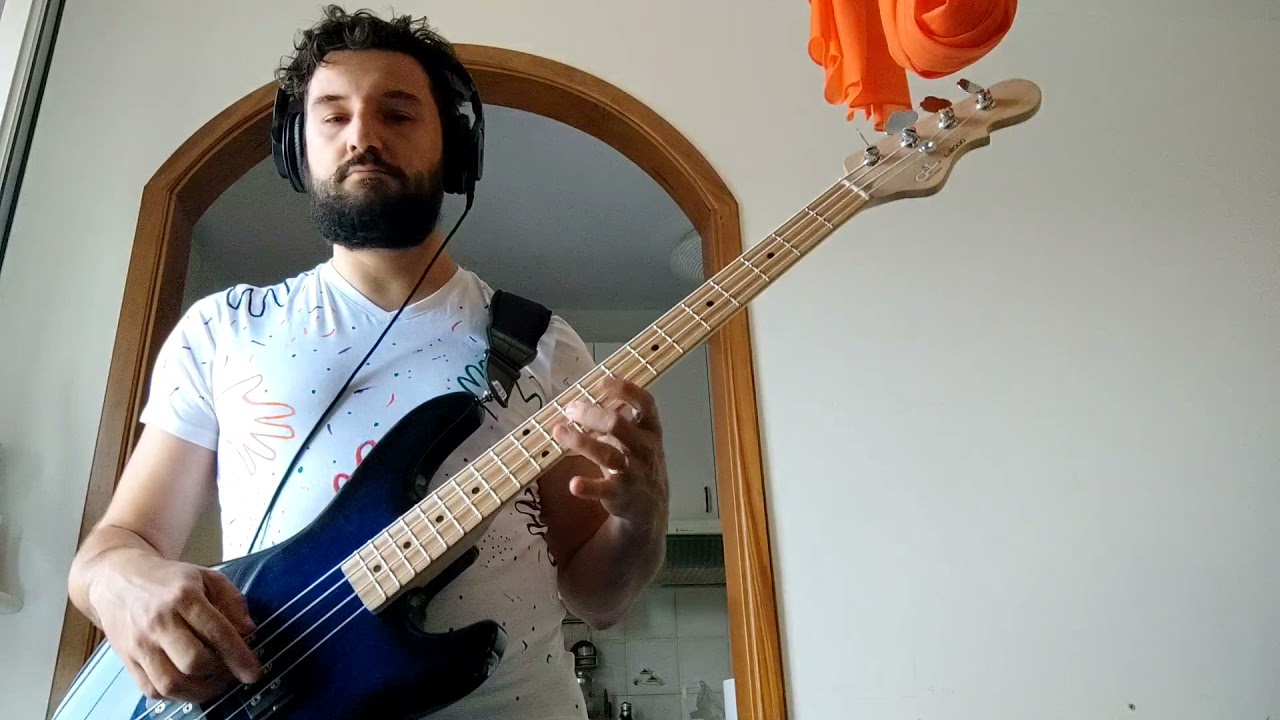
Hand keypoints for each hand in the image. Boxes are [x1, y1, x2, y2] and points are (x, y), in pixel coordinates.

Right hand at [86, 549, 261, 701]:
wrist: (117, 578)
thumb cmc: (167, 580)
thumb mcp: (206, 576)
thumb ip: (232, 600)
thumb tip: (249, 630)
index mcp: (183, 596)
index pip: (217, 632)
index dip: (239, 656)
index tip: (253, 672)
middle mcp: (159, 622)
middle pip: (193, 662)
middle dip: (219, 673)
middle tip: (230, 672)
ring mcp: (140, 644)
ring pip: (171, 683)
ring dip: (199, 691)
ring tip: (213, 682)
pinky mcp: (127, 660)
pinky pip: (151, 690)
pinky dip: (175, 695)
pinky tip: (189, 684)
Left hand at [555, 376, 668, 530]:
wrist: (649, 506)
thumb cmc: (636, 462)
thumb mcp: (634, 438)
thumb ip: (615, 419)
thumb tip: (584, 397)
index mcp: (650, 430)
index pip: (646, 404)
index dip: (627, 390)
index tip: (604, 381)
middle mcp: (644, 449)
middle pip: (618, 425)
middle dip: (591, 414)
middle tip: (570, 409)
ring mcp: (633, 472)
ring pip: (608, 454)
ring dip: (581, 442)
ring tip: (559, 431)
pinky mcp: (619, 493)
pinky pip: (603, 489)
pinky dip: (588, 487)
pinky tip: (574, 484)